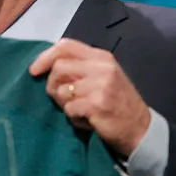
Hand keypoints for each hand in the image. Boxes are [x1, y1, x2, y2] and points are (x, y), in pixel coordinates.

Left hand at [28, 38, 151, 157]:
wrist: (141, 129)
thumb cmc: (118, 103)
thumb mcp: (103, 77)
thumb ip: (80, 67)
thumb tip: (46, 66)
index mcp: (102, 57)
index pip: (65, 46)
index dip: (45, 57)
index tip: (34, 71)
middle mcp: (102, 67)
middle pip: (58, 68)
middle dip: (52, 85)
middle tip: (62, 99)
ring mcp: (101, 85)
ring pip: (61, 90)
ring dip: (65, 105)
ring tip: (80, 110)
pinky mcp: (97, 104)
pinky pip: (69, 109)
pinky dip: (73, 118)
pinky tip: (87, 120)